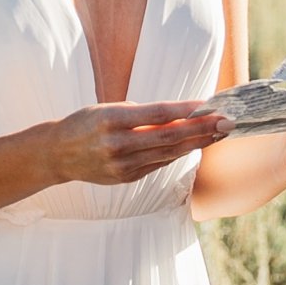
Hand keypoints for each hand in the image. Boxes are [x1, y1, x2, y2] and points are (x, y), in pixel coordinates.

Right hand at [46, 100, 233, 186]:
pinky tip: (196, 145)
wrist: (57, 154)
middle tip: (228, 122)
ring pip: (169, 154)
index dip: (187, 110)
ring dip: (198, 143)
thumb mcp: (107, 109)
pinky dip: (179, 153)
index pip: (158, 114)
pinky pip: (159, 164)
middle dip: (203, 129)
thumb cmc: (86, 124)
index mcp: (111, 119)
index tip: (211, 105)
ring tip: (220, 133)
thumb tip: (180, 114)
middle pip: (169, 137)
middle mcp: (117, 144)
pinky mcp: (126, 179)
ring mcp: (122, 165)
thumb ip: (141, 114)